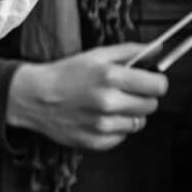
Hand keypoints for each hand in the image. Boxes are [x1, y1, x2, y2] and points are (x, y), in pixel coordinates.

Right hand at [6, 43, 168, 150]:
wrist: (32, 97)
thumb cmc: (64, 74)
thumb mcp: (95, 55)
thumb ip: (130, 51)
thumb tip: (159, 49)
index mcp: (111, 77)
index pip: (158, 86)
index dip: (155, 82)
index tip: (148, 82)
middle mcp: (108, 102)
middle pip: (151, 105)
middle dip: (142, 98)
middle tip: (124, 93)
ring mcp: (102, 125)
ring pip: (138, 123)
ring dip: (128, 115)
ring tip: (108, 106)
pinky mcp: (95, 142)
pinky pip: (121, 137)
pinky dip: (114, 129)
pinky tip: (98, 118)